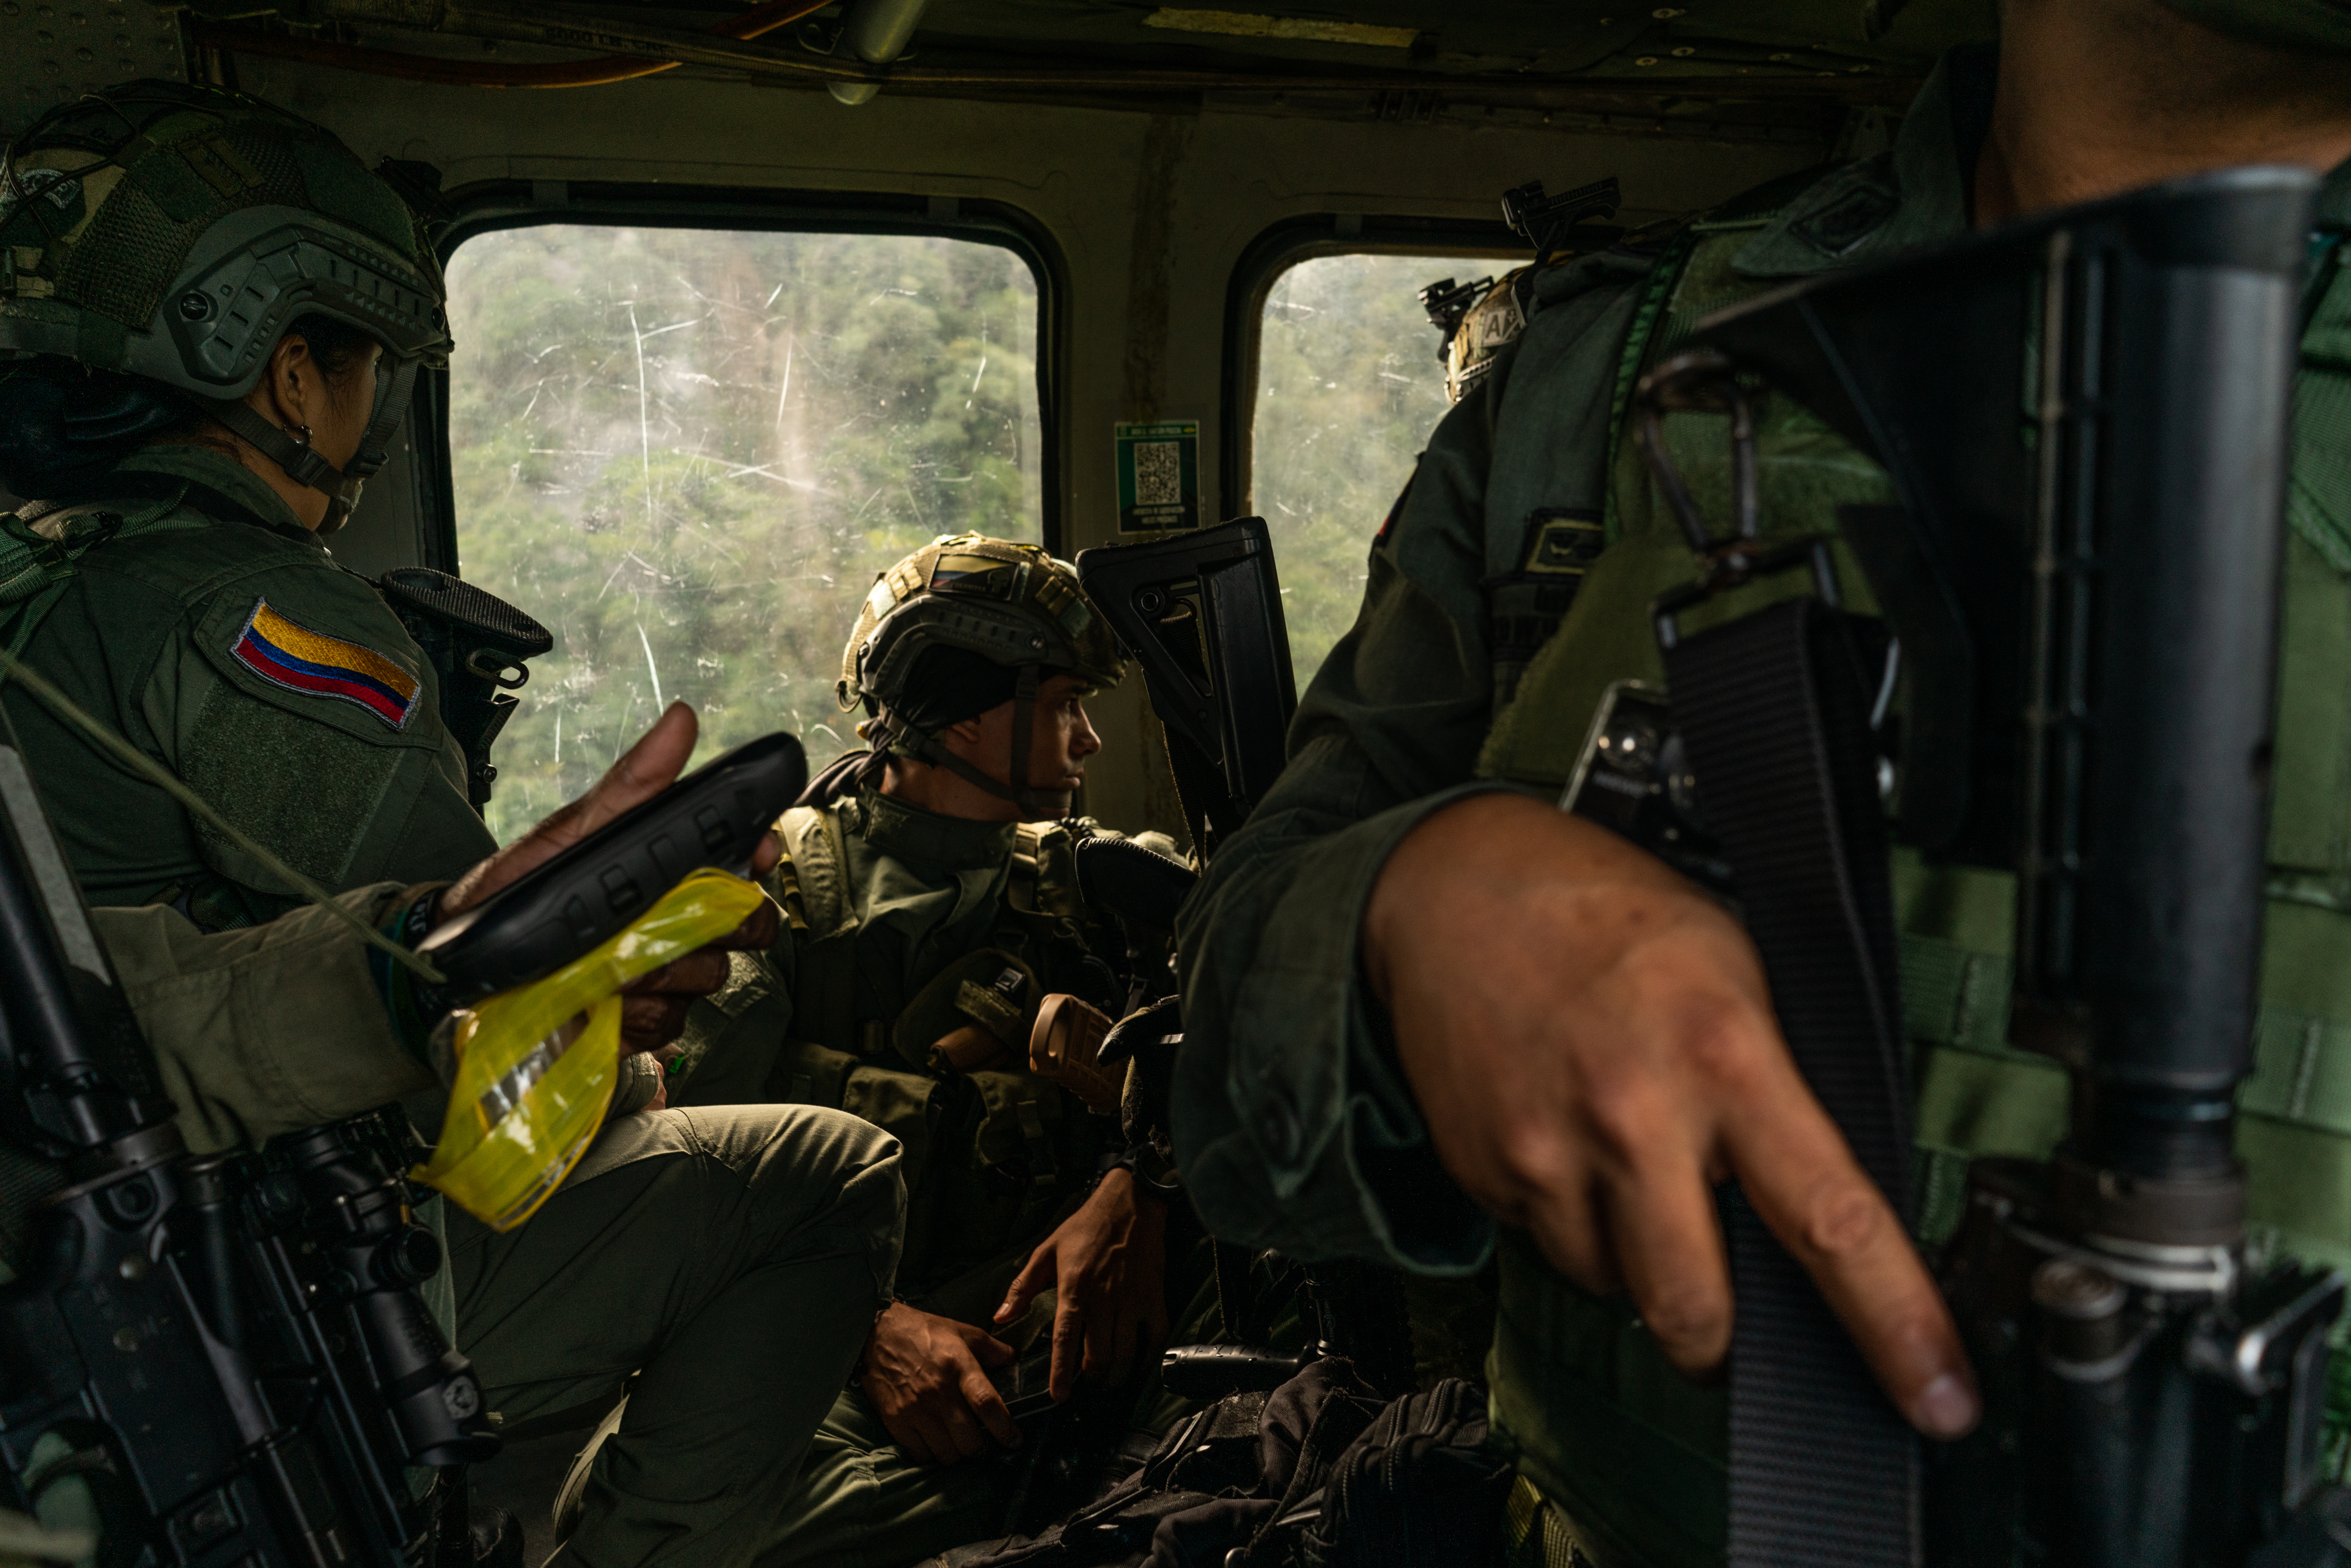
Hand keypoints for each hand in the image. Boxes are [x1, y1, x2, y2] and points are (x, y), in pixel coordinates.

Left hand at [436, 701, 782, 1054]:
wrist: (459, 967)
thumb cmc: (516, 889)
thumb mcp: (571, 833)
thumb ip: (631, 784)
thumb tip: (681, 720)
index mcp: (669, 873)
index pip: (744, 863)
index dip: (758, 856)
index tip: (755, 851)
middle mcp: (678, 923)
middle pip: (744, 926)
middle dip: (717, 924)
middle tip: (668, 921)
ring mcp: (665, 977)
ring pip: (707, 977)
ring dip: (661, 971)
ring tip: (607, 963)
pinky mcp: (643, 1026)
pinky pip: (669, 1024)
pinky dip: (635, 1014)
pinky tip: (599, 1001)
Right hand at [859, 1302, 1020, 1464]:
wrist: (876, 1334)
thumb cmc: (923, 1332)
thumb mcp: (962, 1331)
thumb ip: (992, 1348)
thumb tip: (1013, 1360)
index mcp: (959, 1367)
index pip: (987, 1404)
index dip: (1005, 1428)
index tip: (1014, 1441)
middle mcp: (939, 1392)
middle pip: (969, 1440)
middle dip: (980, 1448)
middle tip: (981, 1443)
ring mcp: (916, 1409)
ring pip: (947, 1454)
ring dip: (957, 1454)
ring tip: (958, 1444)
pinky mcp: (896, 1421)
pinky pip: (921, 1454)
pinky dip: (932, 1455)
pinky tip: (935, 1443)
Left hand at [994, 1168, 1167, 1400]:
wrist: (1130, 1203)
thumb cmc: (1084, 1227)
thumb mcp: (1046, 1251)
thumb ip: (1022, 1288)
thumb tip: (1000, 1318)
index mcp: (1074, 1287)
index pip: (1065, 1339)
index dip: (1061, 1372)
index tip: (1058, 1396)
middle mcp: (1104, 1298)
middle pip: (1099, 1355)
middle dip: (1091, 1378)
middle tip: (1084, 1386)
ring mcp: (1132, 1299)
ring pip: (1126, 1352)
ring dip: (1117, 1375)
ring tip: (1108, 1382)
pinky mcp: (1154, 1296)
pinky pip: (1155, 1336)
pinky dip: (1149, 1357)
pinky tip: (1139, 1365)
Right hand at [1363, 792, 1978, 1439]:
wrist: (1455, 888)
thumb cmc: (1609, 922)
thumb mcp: (1737, 970)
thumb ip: (1783, 1089)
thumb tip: (1832, 1211)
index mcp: (1723, 1054)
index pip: (1832, 1221)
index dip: (1896, 1325)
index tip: (1941, 1402)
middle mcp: (1633, 1112)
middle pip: (1698, 1312)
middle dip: (1723, 1343)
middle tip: (1738, 1323)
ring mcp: (1547, 1149)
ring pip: (1617, 1289)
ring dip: (1640, 1264)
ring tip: (1631, 1168)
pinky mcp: (1487, 1170)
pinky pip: (1553, 1251)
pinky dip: (1576, 1226)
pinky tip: (1570, 1144)